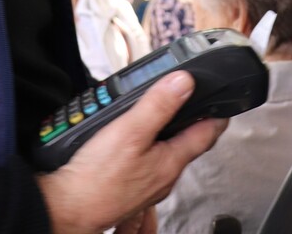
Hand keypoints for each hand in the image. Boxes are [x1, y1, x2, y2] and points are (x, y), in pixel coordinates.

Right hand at [38, 71, 225, 233]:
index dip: (217, 114)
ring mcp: (146, 183)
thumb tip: (185, 82)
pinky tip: (134, 139)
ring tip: (167, 114)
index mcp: (171, 162)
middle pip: (188, 143)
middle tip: (196, 102)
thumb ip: (158, 105)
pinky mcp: (128, 186)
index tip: (224, 100)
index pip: (207, 134)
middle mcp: (163, 176)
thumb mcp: (130, 131)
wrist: (67, 209)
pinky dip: (147, 145)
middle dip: (193, 121)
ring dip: (169, 133)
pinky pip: (147, 160)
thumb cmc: (96, 178)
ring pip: (167, 152)